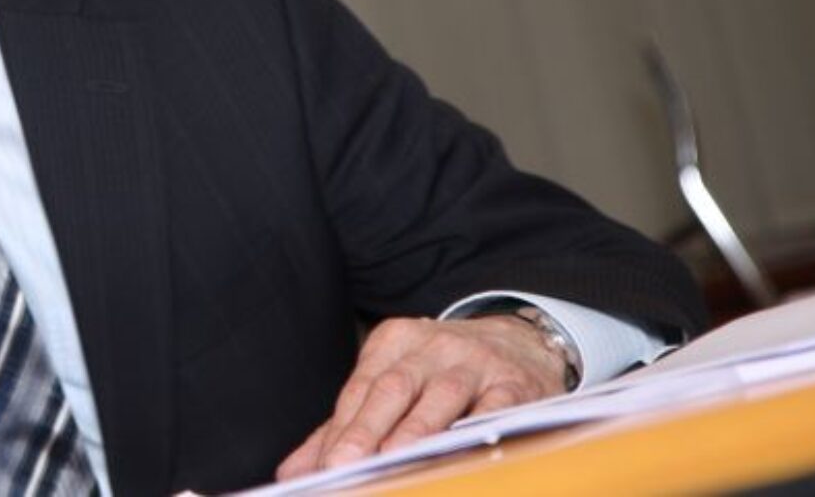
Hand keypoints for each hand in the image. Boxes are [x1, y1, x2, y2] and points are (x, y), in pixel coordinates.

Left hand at [275, 315, 567, 477]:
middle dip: (365, 430)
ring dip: (416, 433)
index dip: (340, 430)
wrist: (521, 341)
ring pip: (441, 397)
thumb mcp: (394, 380)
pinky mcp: (516, 384)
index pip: (360, 390)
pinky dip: (478, 430)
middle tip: (343, 467)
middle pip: (392, 389)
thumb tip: (294, 473)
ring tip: (393, 463)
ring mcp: (475, 363)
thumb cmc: (443, 371)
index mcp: (394, 342)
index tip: (321, 469)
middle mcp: (432, 346)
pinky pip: (496, 409)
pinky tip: (462, 453)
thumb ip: (346, 426)